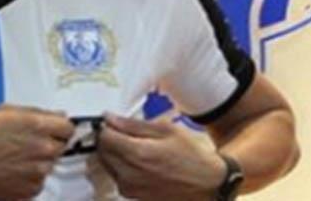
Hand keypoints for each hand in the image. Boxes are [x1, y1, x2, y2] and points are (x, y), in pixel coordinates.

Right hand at [0, 104, 74, 199]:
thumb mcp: (6, 112)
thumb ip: (37, 112)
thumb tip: (57, 115)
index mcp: (38, 126)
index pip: (69, 127)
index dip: (60, 128)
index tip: (55, 131)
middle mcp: (43, 149)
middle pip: (60, 146)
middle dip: (48, 144)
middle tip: (28, 144)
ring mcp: (40, 171)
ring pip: (50, 164)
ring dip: (39, 161)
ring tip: (16, 158)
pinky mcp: (33, 189)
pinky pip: (40, 181)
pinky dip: (31, 177)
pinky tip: (14, 170)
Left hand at [95, 114, 225, 200]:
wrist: (208, 184)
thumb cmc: (191, 156)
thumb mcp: (165, 130)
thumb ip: (133, 125)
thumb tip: (110, 118)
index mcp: (136, 154)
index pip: (104, 136)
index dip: (107, 126)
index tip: (114, 122)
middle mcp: (128, 174)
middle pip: (102, 150)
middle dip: (110, 139)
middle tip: (126, 133)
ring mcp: (129, 187)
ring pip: (107, 163)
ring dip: (114, 153)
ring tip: (136, 147)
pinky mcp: (132, 195)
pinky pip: (116, 176)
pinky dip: (121, 166)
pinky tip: (140, 162)